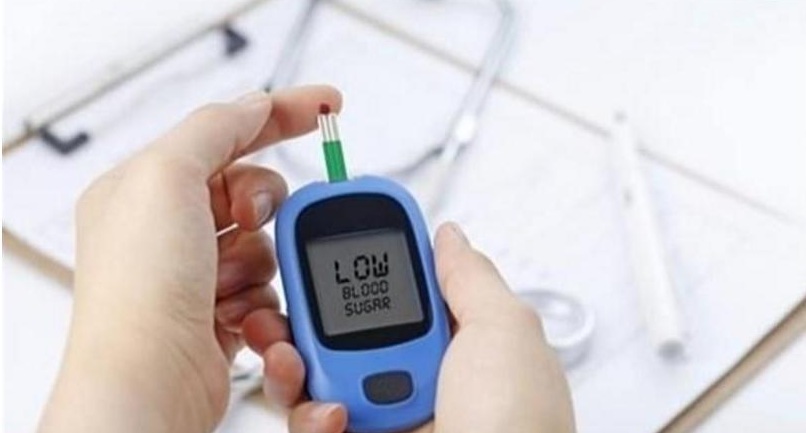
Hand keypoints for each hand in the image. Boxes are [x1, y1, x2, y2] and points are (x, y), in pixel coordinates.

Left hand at [39, 86, 341, 432]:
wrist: (152, 382)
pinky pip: (266, 287)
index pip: (223, 132)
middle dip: (264, 206)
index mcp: (145, 187)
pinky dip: (261, 299)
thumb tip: (255, 105)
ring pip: (266, 243)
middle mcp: (167, 230)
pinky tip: (236, 315)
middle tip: (251, 218)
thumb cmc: (141, 290)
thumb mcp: (167, 177)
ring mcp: (193, 274)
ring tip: (230, 284)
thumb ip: (215, 129)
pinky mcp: (217, 313)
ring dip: (261, 262)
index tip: (328, 107)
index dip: (280, 114)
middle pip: (250, 190)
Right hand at [242, 223, 575, 432]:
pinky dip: (310, 417)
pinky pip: (311, 424)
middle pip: (341, 331)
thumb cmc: (517, 426)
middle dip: (304, 313)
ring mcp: (384, 417)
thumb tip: (448, 236)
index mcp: (455, 342)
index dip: (359, 264)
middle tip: (283, 304)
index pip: (396, 289)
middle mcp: (417, 377)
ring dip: (293, 363)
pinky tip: (333, 415)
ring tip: (293, 359)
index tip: (324, 243)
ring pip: (314, 377)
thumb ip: (468, 277)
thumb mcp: (504, 331)